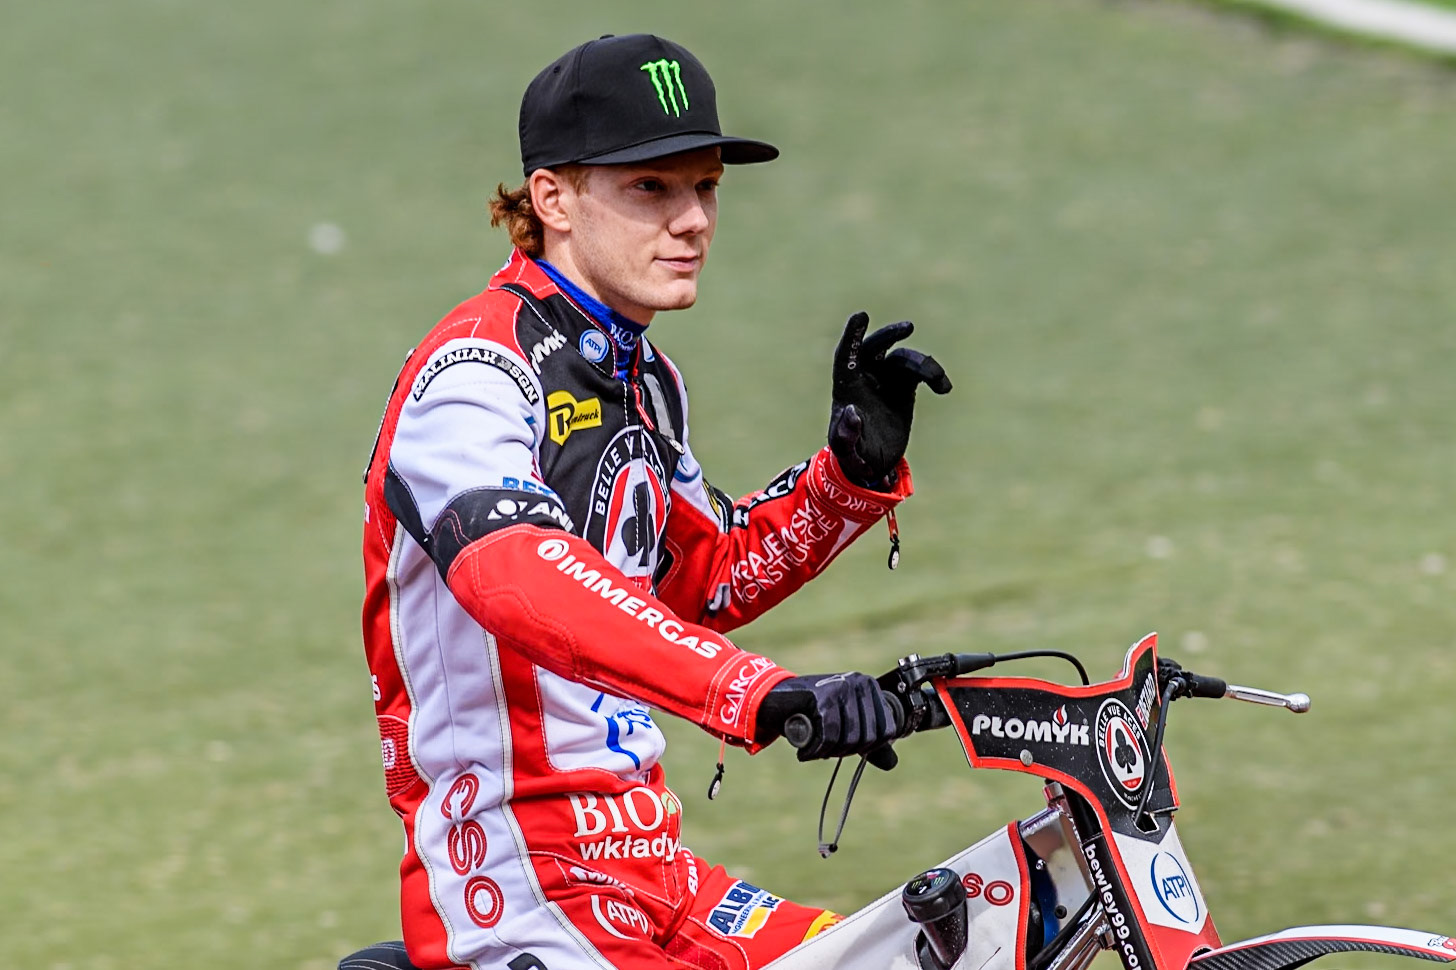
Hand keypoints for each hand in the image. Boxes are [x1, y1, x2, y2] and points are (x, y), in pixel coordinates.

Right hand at [755, 672, 898, 762]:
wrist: (773, 700)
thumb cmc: (811, 713)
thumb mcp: (845, 724)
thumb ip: (868, 742)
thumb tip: (891, 764)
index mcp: (870, 687)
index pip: (887, 731)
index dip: (868, 749)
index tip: (845, 747)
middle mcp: (858, 682)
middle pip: (867, 738)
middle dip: (844, 751)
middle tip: (825, 749)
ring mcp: (840, 686)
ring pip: (848, 738)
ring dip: (828, 752)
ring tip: (814, 748)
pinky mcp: (820, 696)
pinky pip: (828, 736)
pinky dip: (814, 750)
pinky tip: (804, 751)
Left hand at [829, 311, 951, 487]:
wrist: (875, 461)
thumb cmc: (854, 454)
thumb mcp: (847, 451)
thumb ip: (846, 435)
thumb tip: (852, 411)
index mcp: (846, 387)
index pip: (846, 355)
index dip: (853, 336)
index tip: (860, 316)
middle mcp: (865, 376)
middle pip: (874, 347)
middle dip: (889, 335)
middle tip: (907, 327)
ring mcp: (886, 378)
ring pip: (903, 359)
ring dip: (923, 365)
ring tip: (939, 382)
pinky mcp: (904, 386)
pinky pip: (919, 372)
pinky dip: (933, 375)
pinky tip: (944, 388)